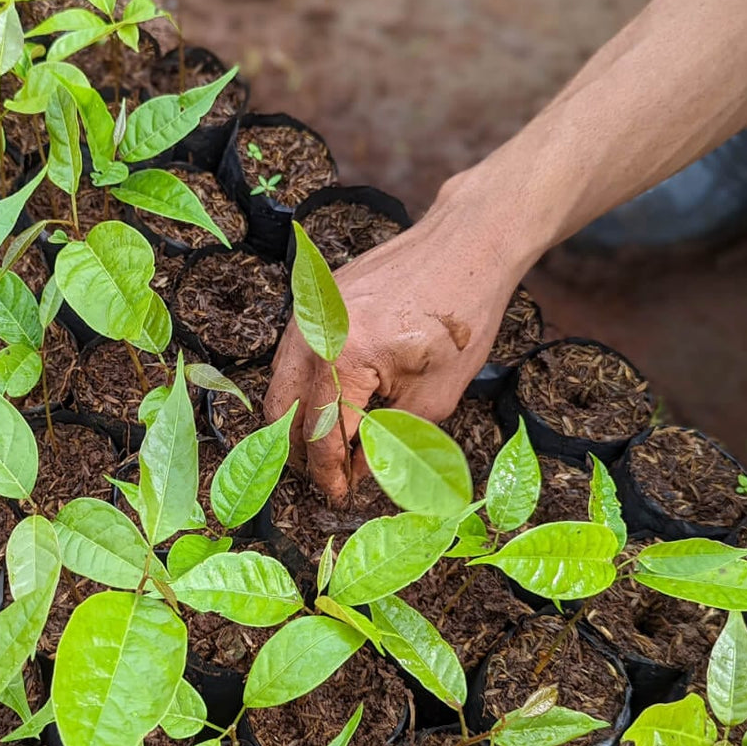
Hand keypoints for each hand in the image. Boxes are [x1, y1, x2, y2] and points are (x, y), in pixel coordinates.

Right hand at [264, 196, 531, 503]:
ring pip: (280, 385)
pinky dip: (304, 389)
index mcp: (344, 359)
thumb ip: (389, 442)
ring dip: (297, 423)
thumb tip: (358, 474)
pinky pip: (292, 358)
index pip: (323, 435)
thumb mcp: (434, 397)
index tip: (340, 499)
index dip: (330, 475)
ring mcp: (307, 315)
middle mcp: (313, 335)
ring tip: (326, 449)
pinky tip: (330, 405)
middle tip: (326, 479)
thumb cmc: (461, 320)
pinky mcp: (312, 304)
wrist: (466, 246)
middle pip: (283, 413)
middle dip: (302, 454)